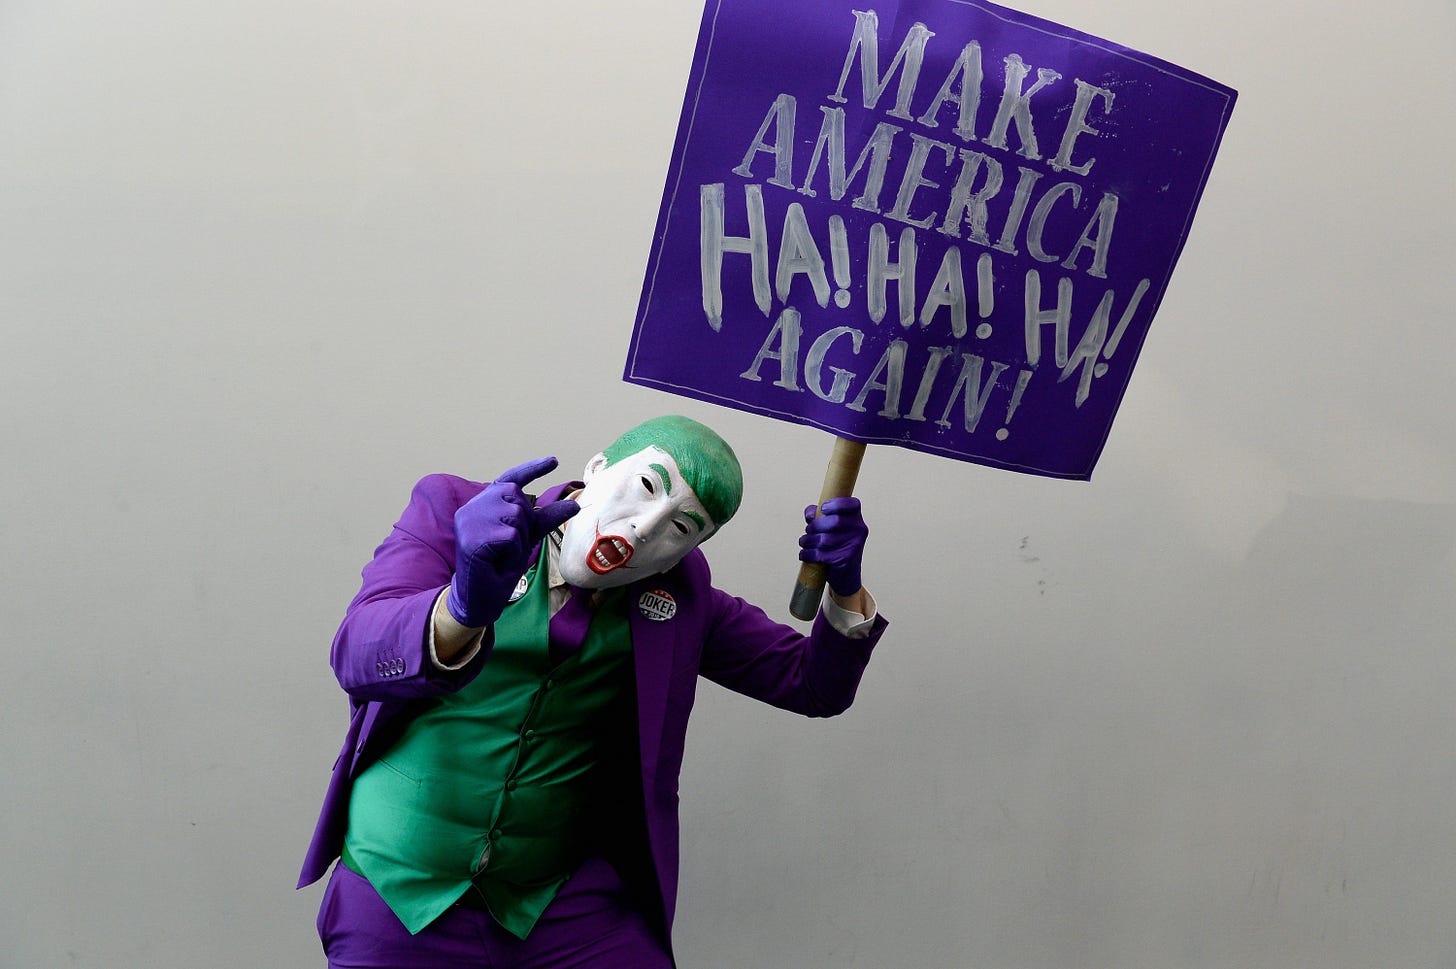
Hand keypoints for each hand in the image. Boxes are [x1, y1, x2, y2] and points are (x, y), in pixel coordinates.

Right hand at [446, 456, 578, 626]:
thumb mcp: (527, 538)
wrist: (480, 596)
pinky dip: (512, 551)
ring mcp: (470, 521)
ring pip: (516, 516)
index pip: (509, 478)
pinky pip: (511, 536)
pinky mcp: (472, 537)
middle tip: (510, 546)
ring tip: (503, 554)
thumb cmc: (500, 565)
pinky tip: (498, 561)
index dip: (532, 469)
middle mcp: (473, 507)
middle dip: (525, 523)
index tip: (554, 461)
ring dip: (518, 540)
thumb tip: (574, 505)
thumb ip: (545, 519)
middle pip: (518, 497)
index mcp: (483, 503)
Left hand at [799, 497, 867, 596]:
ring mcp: (854, 545)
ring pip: (825, 539)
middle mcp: (859, 530)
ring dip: (808, 541)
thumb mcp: (830, 529)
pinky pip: (822, 554)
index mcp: (856, 519)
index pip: (853, 505)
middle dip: (815, 526)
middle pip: (835, 521)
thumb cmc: (837, 548)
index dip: (837, 504)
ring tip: (804, 542)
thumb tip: (810, 514)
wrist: (847, 576)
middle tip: (808, 531)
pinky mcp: (846, 559)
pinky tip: (804, 554)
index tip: (823, 508)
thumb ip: (819, 516)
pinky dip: (808, 554)